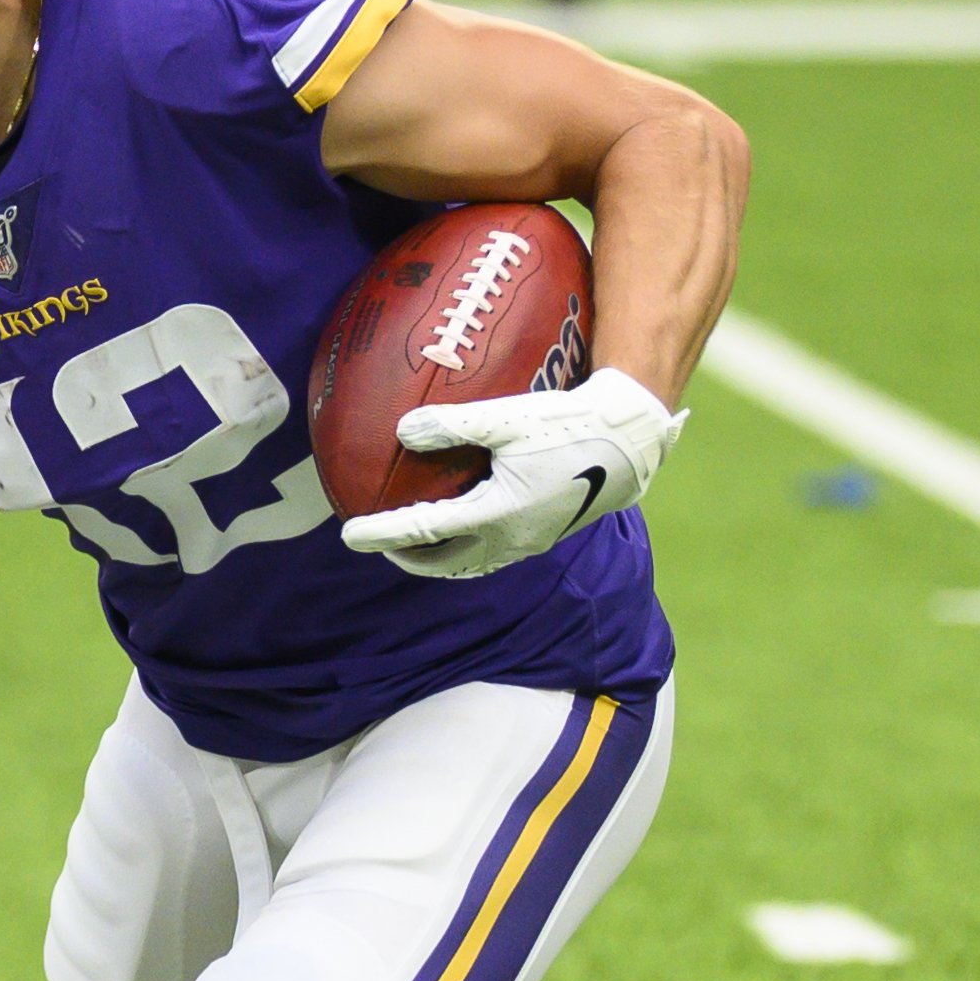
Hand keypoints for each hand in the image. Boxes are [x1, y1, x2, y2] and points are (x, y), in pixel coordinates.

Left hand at [340, 368, 682, 580]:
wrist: (630, 442)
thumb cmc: (569, 423)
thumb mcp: (508, 417)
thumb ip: (453, 424)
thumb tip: (402, 430)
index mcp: (497, 513)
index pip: (426, 531)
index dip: (383, 534)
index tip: (349, 536)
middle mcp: (512, 537)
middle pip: (446, 563)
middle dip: (409, 558)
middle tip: (380, 542)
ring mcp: (532, 540)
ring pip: (472, 562)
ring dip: (439, 557)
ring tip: (417, 541)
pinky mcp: (547, 532)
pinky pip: (496, 551)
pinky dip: (469, 545)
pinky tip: (466, 522)